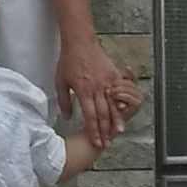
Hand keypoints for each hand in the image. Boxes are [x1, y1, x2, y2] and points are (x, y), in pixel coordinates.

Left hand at [60, 40, 141, 154]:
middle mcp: (97, 88)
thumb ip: (63, 100)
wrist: (80, 42)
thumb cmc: (68, 61)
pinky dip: (123, 103)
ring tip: (118, 132)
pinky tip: (126, 111)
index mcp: (83, 90)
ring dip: (116, 120)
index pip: (90, 115)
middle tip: (107, 144)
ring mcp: (108, 82)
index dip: (93, 130)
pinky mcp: (114, 76)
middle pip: (103, 114)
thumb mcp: (60, 81)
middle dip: (105, 130)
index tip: (95, 141)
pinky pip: (121, 93)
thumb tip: (67, 116)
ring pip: (114, 105)